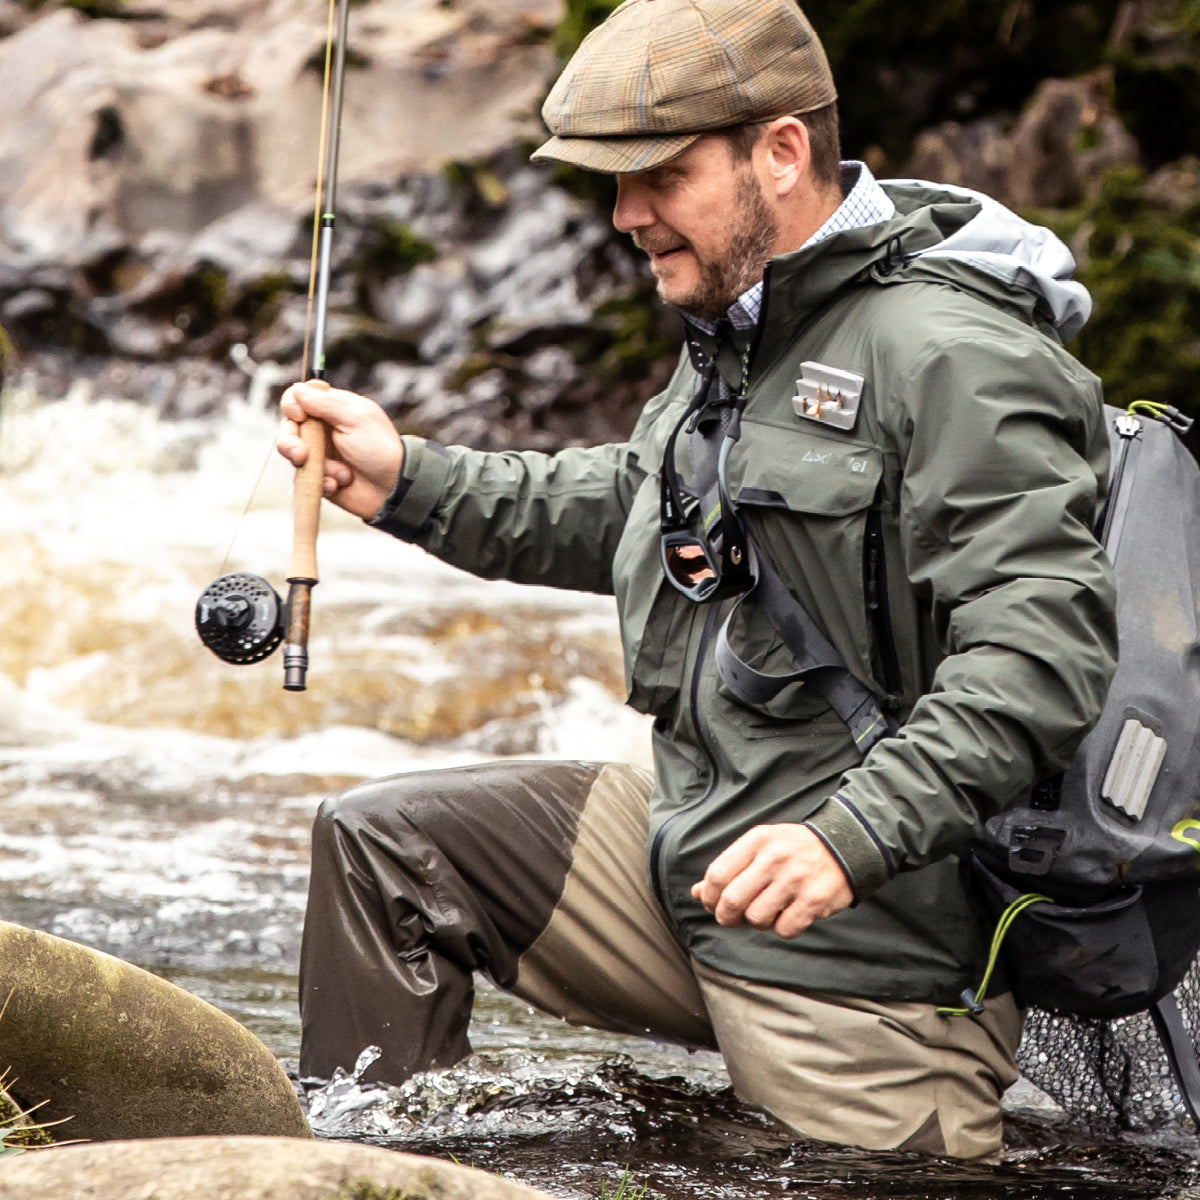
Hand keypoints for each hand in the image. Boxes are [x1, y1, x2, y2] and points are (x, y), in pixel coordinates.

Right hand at [278, 381, 404, 519]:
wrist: (393, 489)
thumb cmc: (380, 449)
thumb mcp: (356, 418)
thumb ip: (326, 402)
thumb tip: (297, 389)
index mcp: (332, 409)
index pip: (298, 398)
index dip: (292, 405)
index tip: (300, 416)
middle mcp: (322, 429)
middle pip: (288, 428)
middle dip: (290, 442)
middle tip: (302, 455)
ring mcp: (320, 453)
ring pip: (293, 455)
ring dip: (315, 467)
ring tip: (340, 475)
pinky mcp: (320, 476)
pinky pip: (305, 478)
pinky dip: (322, 483)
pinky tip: (339, 485)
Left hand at [691, 823, 853, 938]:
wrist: (845, 846)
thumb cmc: (794, 849)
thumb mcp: (761, 846)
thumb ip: (729, 868)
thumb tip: (696, 892)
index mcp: (757, 840)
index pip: (717, 874)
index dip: (708, 896)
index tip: (710, 904)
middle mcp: (774, 858)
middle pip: (732, 901)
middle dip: (726, 916)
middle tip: (731, 918)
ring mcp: (795, 880)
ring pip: (756, 918)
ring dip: (757, 922)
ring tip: (767, 911)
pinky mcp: (814, 901)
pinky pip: (784, 929)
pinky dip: (782, 928)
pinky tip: (789, 914)